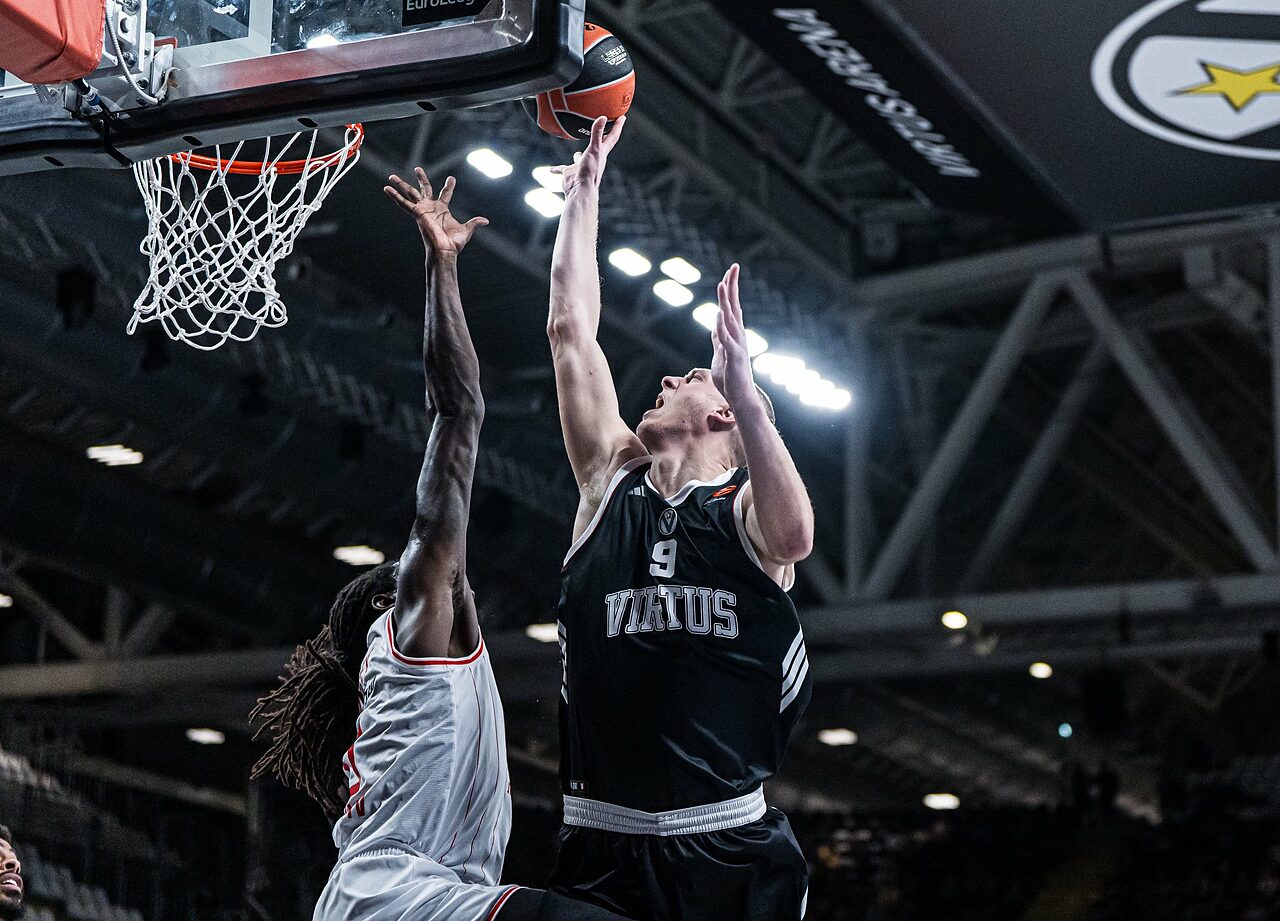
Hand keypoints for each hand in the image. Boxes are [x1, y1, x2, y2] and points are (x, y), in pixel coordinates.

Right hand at [384, 169, 488, 255]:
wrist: (445, 251)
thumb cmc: (454, 244)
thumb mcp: (467, 230)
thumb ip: (474, 223)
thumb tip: (486, 220)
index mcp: (442, 210)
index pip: (445, 194)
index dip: (449, 186)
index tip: (452, 178)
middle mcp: (431, 208)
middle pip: (424, 189)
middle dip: (421, 179)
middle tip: (417, 168)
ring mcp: (423, 210)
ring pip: (410, 193)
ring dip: (401, 185)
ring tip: (391, 176)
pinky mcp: (417, 213)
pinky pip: (403, 203)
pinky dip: (395, 196)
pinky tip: (386, 188)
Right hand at [550, 115, 625, 192]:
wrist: (580, 190)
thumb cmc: (590, 171)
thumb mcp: (594, 149)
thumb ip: (597, 133)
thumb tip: (603, 117)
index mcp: (601, 153)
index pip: (612, 137)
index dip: (617, 127)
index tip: (622, 117)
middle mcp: (593, 159)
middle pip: (599, 146)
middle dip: (601, 138)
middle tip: (603, 130)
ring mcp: (581, 167)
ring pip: (580, 159)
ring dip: (579, 156)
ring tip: (577, 152)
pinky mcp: (571, 174)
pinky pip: (563, 169)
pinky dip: (558, 169)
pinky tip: (552, 170)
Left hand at [711, 264, 763, 415]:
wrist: (739, 397)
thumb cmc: (730, 378)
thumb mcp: (720, 354)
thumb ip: (718, 340)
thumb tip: (715, 327)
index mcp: (734, 333)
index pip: (732, 306)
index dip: (731, 289)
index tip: (730, 271)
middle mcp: (738, 335)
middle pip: (734, 306)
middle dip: (733, 286)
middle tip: (733, 267)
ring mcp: (737, 345)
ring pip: (731, 319)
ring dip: (726, 302)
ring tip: (723, 285)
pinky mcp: (734, 357)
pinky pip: (727, 339)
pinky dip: (723, 326)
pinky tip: (720, 315)